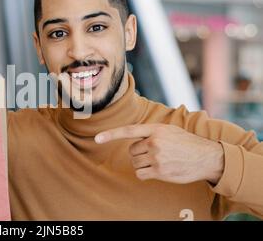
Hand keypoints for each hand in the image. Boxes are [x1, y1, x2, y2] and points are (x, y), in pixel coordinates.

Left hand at [95, 124, 224, 184]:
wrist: (206, 157)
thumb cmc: (186, 143)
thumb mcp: (169, 130)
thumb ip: (151, 132)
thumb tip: (133, 137)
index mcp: (155, 129)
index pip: (128, 130)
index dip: (111, 135)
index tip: (96, 138)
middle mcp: (154, 142)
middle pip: (131, 151)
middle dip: (139, 153)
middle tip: (154, 153)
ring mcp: (157, 157)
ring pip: (135, 163)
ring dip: (142, 164)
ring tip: (159, 161)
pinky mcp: (160, 171)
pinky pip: (140, 174)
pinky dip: (144, 174)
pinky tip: (157, 170)